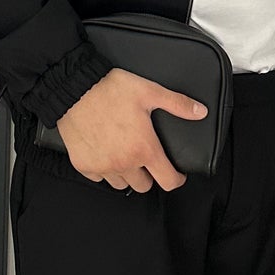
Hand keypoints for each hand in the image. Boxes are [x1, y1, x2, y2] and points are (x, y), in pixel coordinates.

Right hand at [56, 67, 204, 190]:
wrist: (75, 89)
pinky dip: (104, 170)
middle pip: (144, 186)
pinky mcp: (84, 165)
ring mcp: (102, 166)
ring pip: (121, 184)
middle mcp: (124, 163)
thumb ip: (177, 104)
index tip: (176, 174)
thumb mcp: (149, 92)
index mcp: (144, 149)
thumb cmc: (111, 90)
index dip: (176, 179)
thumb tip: (200, 112)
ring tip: (125, 157)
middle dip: (149, 175)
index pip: (168, 181)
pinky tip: (105, 154)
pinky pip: (98, 178)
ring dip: (126, 174)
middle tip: (147, 159)